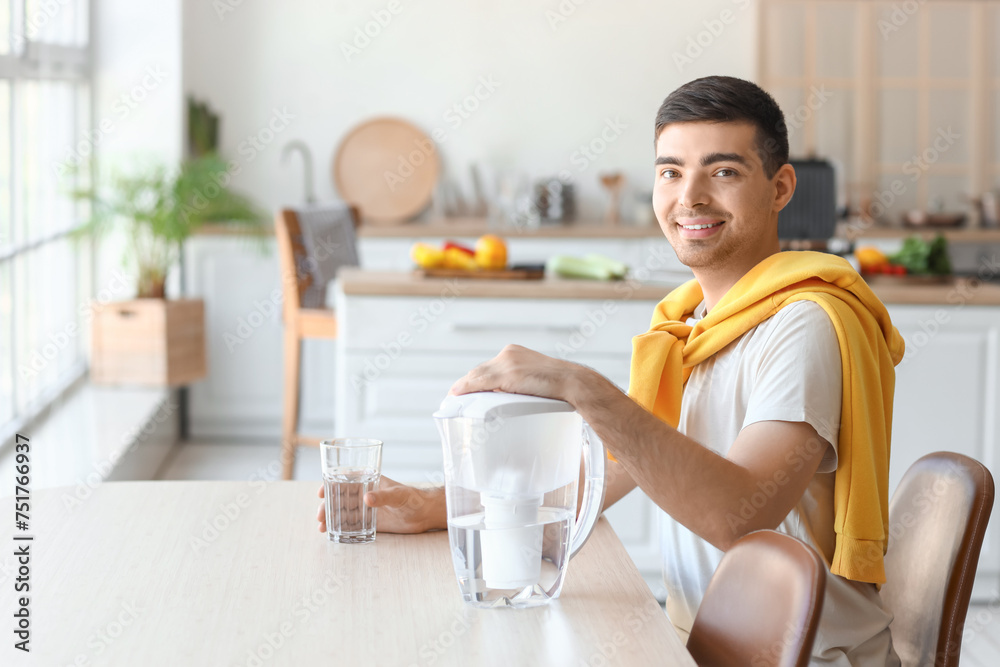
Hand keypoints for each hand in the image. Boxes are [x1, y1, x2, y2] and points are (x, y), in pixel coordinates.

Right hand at [316, 475, 444, 533]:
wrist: (424, 514)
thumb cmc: (414, 498)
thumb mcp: (398, 495)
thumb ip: (383, 496)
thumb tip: (367, 498)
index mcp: (369, 480)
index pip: (345, 479)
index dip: (330, 484)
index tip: (321, 492)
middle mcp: (365, 493)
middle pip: (340, 497)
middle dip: (327, 506)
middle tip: (320, 517)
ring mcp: (367, 508)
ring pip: (343, 511)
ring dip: (331, 517)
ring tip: (322, 528)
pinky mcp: (371, 521)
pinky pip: (352, 524)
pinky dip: (340, 527)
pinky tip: (331, 533)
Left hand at [449, 344, 590, 401]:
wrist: (573, 383)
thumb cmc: (558, 386)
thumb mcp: (533, 379)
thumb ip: (517, 382)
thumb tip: (502, 395)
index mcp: (514, 352)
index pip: (488, 367)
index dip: (474, 379)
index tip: (465, 388)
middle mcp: (508, 354)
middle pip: (479, 370)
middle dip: (468, 384)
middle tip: (456, 396)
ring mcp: (508, 363)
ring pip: (477, 376)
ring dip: (464, 388)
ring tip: (454, 398)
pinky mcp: (509, 374)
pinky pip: (481, 382)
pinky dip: (467, 388)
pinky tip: (457, 394)